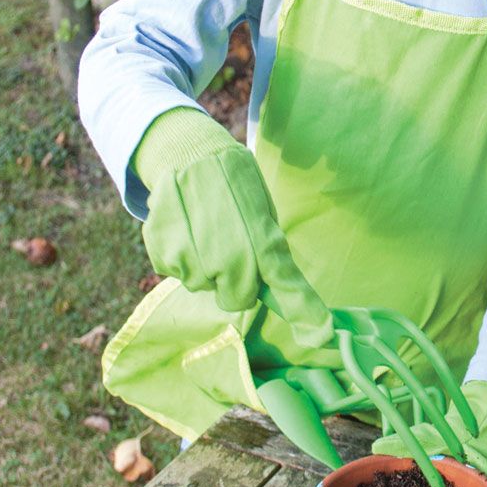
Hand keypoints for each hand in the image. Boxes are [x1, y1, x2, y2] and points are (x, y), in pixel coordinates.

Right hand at [137, 108, 334, 357]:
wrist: (188, 151)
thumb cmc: (234, 185)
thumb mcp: (262, 210)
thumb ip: (270, 252)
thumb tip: (282, 292)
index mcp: (262, 239)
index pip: (287, 283)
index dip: (306, 312)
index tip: (323, 336)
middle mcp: (230, 253)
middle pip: (236, 299)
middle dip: (236, 282)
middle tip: (230, 245)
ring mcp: (194, 255)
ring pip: (202, 286)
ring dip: (205, 267)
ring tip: (204, 229)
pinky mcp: (163, 252)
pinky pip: (176, 272)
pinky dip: (180, 256)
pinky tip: (185, 227)